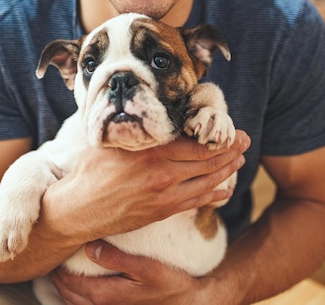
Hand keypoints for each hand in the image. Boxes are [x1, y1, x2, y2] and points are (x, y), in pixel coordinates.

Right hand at [45, 130, 249, 243]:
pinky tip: (224, 189)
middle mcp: (163, 174)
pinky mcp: (162, 212)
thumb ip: (135, 129)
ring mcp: (164, 196)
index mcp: (152, 153)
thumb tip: (146, 112)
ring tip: (240, 161)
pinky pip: (195, 202)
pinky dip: (213, 194)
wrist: (79, 210)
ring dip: (226, 171)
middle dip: (230, 151)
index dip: (219, 139)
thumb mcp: (112, 141)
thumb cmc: (90, 171)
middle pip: (207, 162)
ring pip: (206, 182)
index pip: (196, 145)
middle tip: (246, 141)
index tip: (233, 130)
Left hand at [50, 241, 201, 304]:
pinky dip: (75, 297)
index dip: (58, 266)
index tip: (54, 247)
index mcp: (106, 296)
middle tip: (51, 256)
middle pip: (67, 294)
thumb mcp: (146, 267)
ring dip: (63, 288)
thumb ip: (117, 258)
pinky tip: (77, 285)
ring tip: (58, 269)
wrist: (188, 304)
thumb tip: (90, 248)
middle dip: (56, 277)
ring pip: (74, 303)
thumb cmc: (169, 283)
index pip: (70, 282)